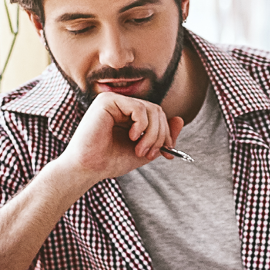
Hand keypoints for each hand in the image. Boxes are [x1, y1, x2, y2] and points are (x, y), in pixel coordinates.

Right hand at [59, 92, 182, 187]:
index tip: (167, 153)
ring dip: (152, 134)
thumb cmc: (110, 160)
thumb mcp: (145, 149)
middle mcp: (122, 104)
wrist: (88, 169)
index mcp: (129, 114)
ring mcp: (114, 100)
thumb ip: (162, 136)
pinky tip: (131, 137)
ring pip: (151, 109)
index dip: (166, 133)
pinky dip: (141, 125)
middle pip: (157, 111)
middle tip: (150, 154)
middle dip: (160, 135)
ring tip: (140, 150)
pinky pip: (138, 107)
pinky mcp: (107, 101)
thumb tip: (180, 119)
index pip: (158, 115)